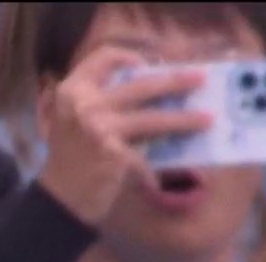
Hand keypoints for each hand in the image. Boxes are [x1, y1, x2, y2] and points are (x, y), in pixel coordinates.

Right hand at [32, 47, 209, 227]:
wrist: (58, 200)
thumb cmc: (70, 160)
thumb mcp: (75, 122)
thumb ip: (102, 103)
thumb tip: (153, 93)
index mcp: (73, 90)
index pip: (103, 57)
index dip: (128, 57)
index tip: (151, 64)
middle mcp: (86, 104)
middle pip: (141, 84)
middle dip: (176, 81)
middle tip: (200, 79)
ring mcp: (101, 128)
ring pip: (153, 119)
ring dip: (184, 120)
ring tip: (207, 120)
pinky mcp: (114, 154)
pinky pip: (145, 159)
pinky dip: (152, 173)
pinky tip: (156, 182)